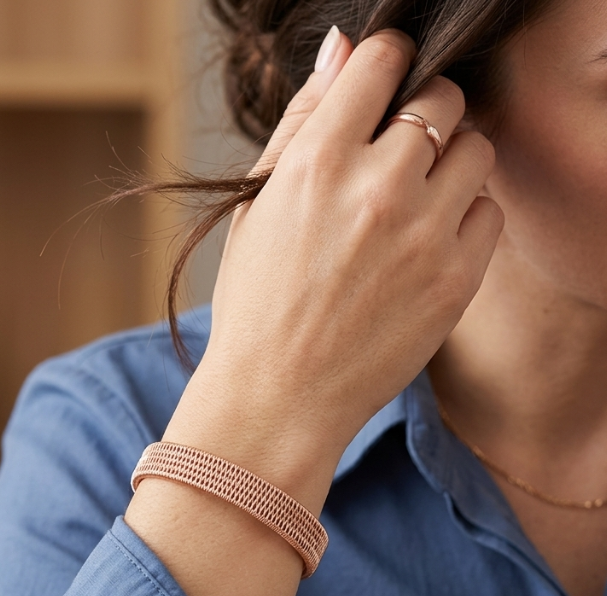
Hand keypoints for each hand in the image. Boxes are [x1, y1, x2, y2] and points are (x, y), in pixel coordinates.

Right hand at [165, 28, 503, 512]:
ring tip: (414, 200)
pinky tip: (427, 241)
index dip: (386, 62)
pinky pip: (490, 210)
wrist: (277, 395)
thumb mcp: (256, 205)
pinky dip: (465, 215)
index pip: (382, 59)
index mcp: (317, 161)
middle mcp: (376, 188)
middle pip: (443, 97)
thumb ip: (299, 120)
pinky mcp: (456, 279)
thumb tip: (341, 49)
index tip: (385, 85)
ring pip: (476, 147)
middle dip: (423, 111)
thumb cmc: (256, 303)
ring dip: (450, 161)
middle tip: (400, 150)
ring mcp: (423, 234)